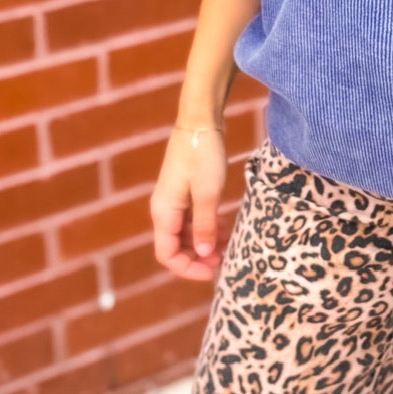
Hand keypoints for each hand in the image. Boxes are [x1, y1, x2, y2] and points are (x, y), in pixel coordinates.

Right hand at [151, 124, 228, 280]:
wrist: (200, 122)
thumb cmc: (203, 155)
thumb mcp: (208, 193)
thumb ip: (204, 226)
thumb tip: (204, 254)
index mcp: (164, 213)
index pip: (167, 255)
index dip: (188, 268)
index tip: (212, 271)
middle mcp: (164, 209)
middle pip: (176, 246)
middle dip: (199, 256)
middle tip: (224, 258)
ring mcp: (174, 201)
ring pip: (186, 234)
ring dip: (205, 242)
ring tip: (228, 242)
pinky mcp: (184, 192)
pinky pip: (192, 219)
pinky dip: (206, 226)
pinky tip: (225, 226)